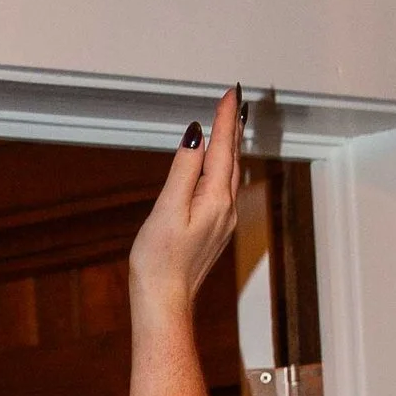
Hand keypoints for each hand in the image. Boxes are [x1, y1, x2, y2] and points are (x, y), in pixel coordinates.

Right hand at [130, 86, 243, 314]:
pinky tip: (218, 166)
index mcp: (215, 199)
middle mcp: (226, 208)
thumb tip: (197, 137)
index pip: (223, 148)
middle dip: (232, 127)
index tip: (231, 93)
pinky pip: (223, 188)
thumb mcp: (168, 209)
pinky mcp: (213, 231)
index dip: (225, 119)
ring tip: (231, 125)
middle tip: (234, 101)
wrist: (164, 302)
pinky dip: (223, 167)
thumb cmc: (160, 261)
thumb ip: (184, 171)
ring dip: (230, 146)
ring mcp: (222, 221)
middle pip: (232, 158)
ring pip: (230, 173)